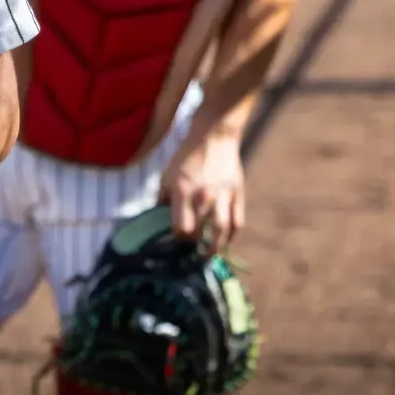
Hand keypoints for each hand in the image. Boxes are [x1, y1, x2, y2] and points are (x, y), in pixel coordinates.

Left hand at [159, 132, 245, 249]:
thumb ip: (162, 200)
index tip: (173, 242)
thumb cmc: (186, 158)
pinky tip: (225, 242)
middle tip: (189, 254)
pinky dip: (231, 235)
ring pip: (221, 231)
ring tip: (208, 256)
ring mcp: (223, 196)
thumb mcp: (167, 176)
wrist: (214, 138)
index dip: (176, 238)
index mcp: (183, 191)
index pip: (180, 226)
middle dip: (193, 246)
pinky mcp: (237, 195)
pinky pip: (237, 222)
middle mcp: (204, 196)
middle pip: (200, 232)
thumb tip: (156, 221)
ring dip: (215, 248)